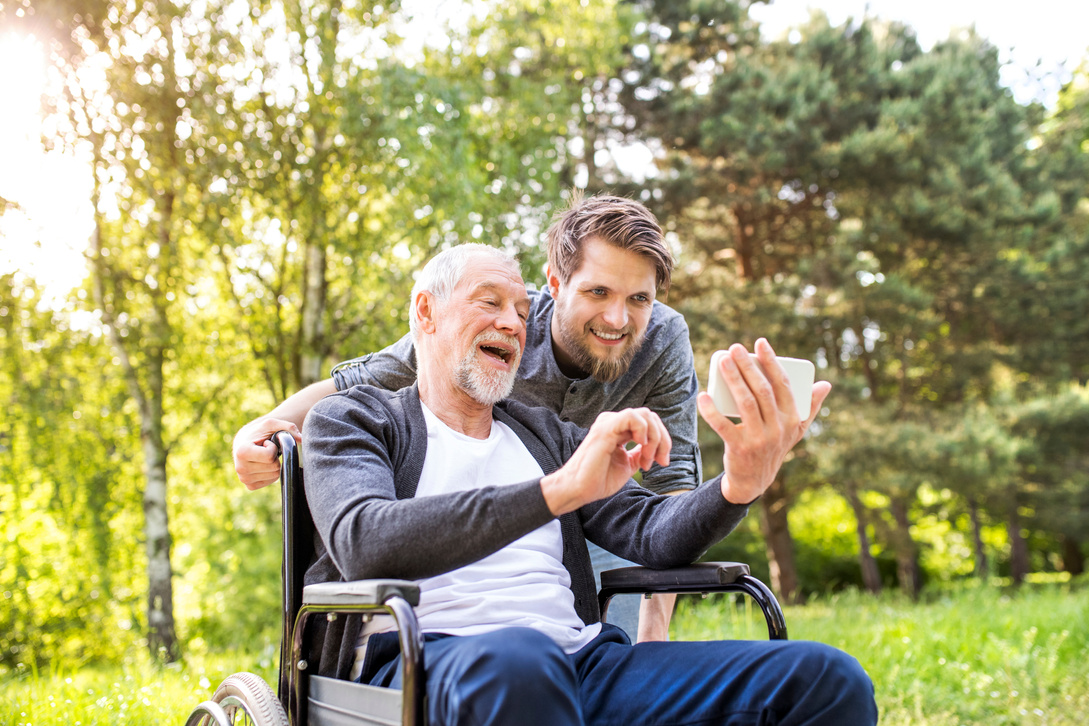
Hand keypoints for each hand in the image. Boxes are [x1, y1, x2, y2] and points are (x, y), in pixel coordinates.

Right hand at [232, 417, 300, 489]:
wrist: (245, 441)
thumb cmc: (260, 432)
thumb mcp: (272, 424)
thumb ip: (288, 427)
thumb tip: (302, 439)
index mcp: (242, 452)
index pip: (269, 456)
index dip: (273, 448)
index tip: (266, 443)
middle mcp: (240, 468)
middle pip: (274, 467)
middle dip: (275, 457)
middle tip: (265, 450)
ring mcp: (244, 479)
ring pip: (275, 475)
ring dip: (274, 464)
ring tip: (263, 456)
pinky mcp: (250, 485)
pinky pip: (271, 481)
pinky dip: (272, 472)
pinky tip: (263, 464)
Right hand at [540, 408, 670, 515]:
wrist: (579, 490)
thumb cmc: (598, 480)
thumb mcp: (627, 465)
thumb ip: (639, 453)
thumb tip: (654, 449)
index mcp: (619, 430)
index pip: (649, 423)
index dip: (662, 441)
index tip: (662, 462)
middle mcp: (613, 423)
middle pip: (650, 417)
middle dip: (662, 439)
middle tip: (660, 461)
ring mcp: (608, 424)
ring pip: (645, 415)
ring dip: (654, 437)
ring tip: (647, 458)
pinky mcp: (605, 429)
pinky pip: (631, 417)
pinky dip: (643, 430)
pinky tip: (640, 445)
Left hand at [697, 339, 831, 504]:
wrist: (754, 481)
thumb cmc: (774, 446)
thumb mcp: (795, 430)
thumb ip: (810, 407)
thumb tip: (825, 384)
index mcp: (792, 419)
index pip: (783, 384)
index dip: (772, 362)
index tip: (760, 343)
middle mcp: (778, 428)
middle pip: (762, 391)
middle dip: (748, 366)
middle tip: (735, 348)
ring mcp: (759, 439)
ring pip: (745, 403)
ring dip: (733, 379)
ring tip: (722, 361)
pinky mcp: (739, 449)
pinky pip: (723, 426)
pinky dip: (712, 411)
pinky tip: (704, 396)